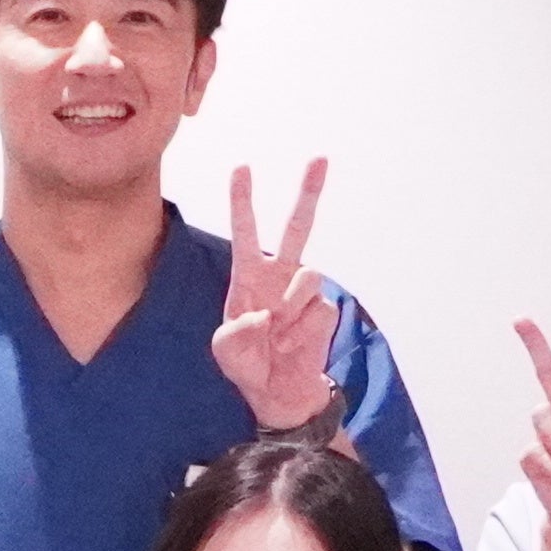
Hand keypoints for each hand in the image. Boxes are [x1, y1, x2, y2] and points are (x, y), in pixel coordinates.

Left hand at [209, 160, 345, 431]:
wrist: (277, 391)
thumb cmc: (248, 363)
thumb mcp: (226, 349)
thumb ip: (236, 332)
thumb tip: (265, 314)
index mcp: (249, 276)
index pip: (245, 232)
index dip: (243, 201)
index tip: (242, 168)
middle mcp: (280, 276)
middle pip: (297, 227)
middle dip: (309, 192)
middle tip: (320, 159)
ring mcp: (304, 291)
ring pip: (308, 275)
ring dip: (291, 307)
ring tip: (278, 332)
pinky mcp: (324, 310)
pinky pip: (318, 309)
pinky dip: (302, 331)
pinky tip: (293, 344)